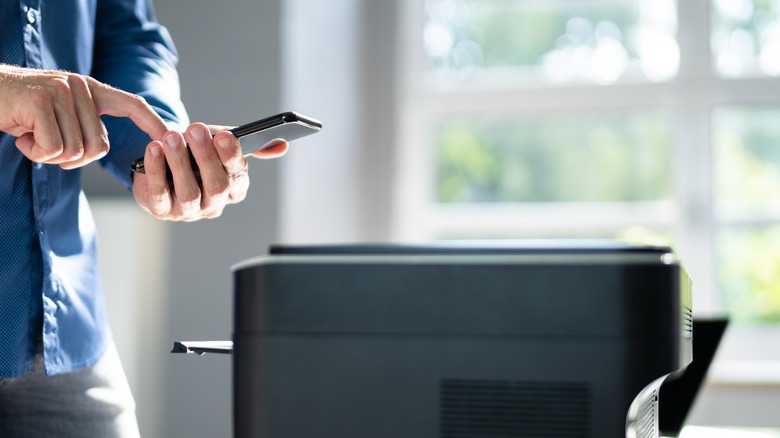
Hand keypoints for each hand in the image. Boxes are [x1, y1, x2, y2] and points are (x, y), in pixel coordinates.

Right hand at [0, 64, 167, 168]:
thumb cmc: (21, 112)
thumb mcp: (59, 116)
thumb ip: (83, 125)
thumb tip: (102, 149)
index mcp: (90, 89)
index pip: (132, 104)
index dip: (154, 123)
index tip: (172, 138)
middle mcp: (80, 87)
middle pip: (98, 147)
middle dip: (72, 159)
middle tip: (44, 146)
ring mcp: (61, 92)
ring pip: (76, 151)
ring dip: (50, 156)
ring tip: (31, 137)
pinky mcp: (41, 102)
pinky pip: (54, 149)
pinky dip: (36, 153)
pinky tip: (21, 136)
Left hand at [131, 123, 287, 220]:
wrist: (161, 163)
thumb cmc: (196, 153)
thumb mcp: (221, 145)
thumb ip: (250, 144)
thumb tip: (283, 145)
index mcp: (234, 188)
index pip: (238, 177)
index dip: (232, 157)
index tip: (225, 136)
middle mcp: (215, 204)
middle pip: (216, 186)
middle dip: (206, 157)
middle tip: (195, 129)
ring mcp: (189, 211)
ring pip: (189, 192)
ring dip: (180, 162)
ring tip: (171, 136)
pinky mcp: (162, 210)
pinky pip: (160, 193)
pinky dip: (155, 170)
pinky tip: (153, 149)